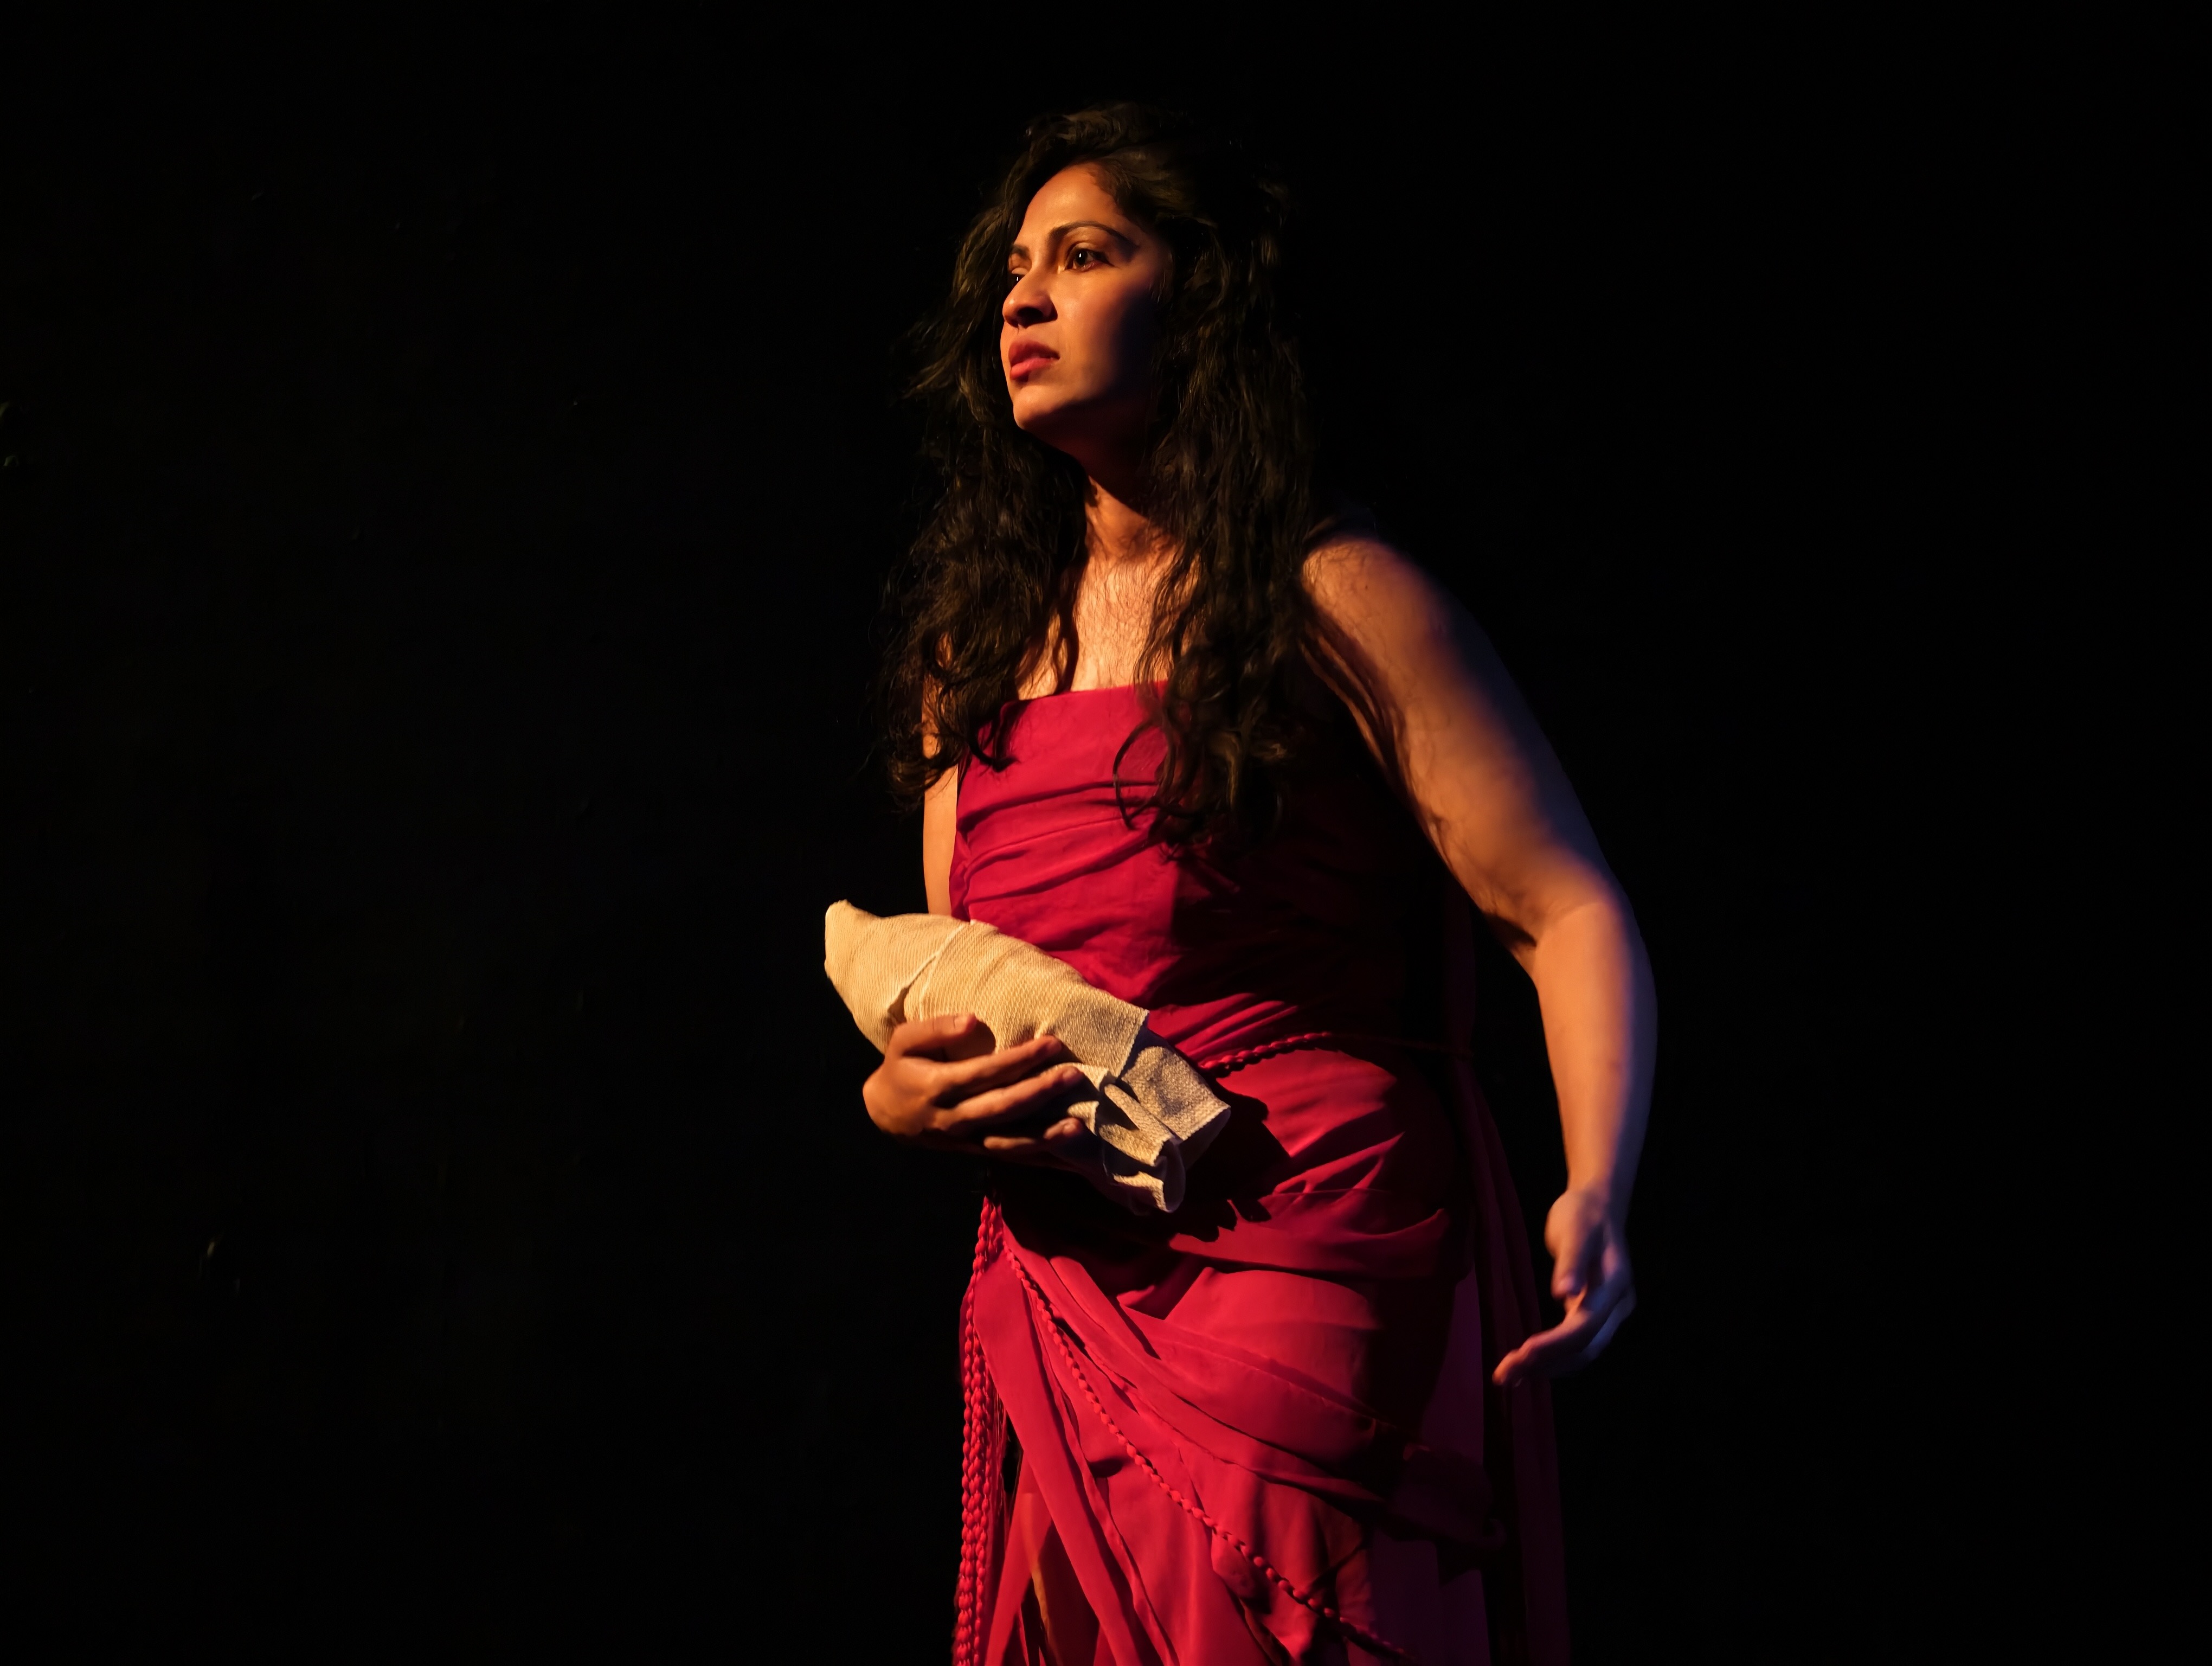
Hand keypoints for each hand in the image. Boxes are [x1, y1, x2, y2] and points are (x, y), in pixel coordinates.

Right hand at [861, 1013, 1099, 1171]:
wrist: (883, 1114)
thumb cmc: (899, 1068)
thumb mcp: (903, 1040)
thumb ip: (934, 1028)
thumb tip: (972, 1020)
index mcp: (937, 1086)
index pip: (985, 1072)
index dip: (1019, 1059)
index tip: (1052, 1043)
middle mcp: (952, 1117)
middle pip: (1002, 1107)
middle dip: (1040, 1092)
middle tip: (1074, 1075)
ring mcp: (964, 1140)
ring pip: (1008, 1142)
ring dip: (1044, 1136)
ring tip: (1078, 1126)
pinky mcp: (974, 1152)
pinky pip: (1009, 1158)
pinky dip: (1039, 1159)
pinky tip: (1069, 1159)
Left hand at [1493, 1186, 1635, 1384]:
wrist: (1598, 1203)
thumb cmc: (1582, 1213)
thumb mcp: (1574, 1229)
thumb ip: (1570, 1262)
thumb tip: (1563, 1294)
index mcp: (1614, 1285)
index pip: (1585, 1326)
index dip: (1554, 1345)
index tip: (1521, 1354)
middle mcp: (1617, 1306)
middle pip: (1584, 1348)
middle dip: (1545, 1364)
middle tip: (1503, 1376)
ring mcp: (1609, 1312)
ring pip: (1582, 1353)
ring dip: (1547, 1368)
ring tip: (1509, 1377)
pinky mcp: (1595, 1313)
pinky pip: (1577, 1344)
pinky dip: (1554, 1358)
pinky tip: (1527, 1364)